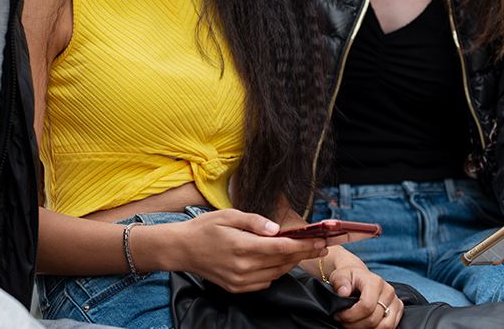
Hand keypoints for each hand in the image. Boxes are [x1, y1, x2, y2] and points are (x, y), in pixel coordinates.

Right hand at [167, 209, 327, 292]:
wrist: (181, 249)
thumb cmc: (204, 228)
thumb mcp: (228, 215)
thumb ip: (255, 221)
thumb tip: (277, 229)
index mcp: (242, 247)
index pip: (281, 248)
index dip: (304, 245)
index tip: (320, 241)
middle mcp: (243, 268)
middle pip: (282, 262)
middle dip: (304, 253)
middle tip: (322, 246)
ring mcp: (239, 281)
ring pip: (275, 274)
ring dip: (292, 263)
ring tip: (304, 252)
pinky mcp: (236, 288)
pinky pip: (264, 282)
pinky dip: (276, 272)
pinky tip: (280, 261)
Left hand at [329, 264, 403, 328]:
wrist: (359, 276)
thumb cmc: (349, 277)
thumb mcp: (339, 275)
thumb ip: (340, 282)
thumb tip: (343, 292)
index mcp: (375, 282)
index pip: (366, 306)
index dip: (351, 315)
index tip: (339, 315)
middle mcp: (388, 291)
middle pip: (374, 319)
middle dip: (355, 324)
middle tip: (343, 321)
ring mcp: (395, 300)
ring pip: (385, 326)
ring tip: (354, 324)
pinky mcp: (398, 308)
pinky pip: (391, 326)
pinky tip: (364, 324)